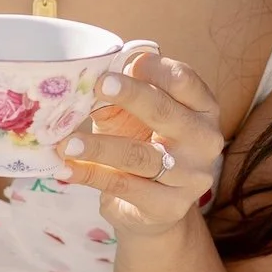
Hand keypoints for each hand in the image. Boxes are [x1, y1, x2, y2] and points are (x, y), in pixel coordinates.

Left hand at [60, 48, 223, 238]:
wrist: (149, 206)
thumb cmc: (141, 143)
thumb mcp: (132, 114)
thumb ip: (120, 92)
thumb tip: (92, 72)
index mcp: (203, 108)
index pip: (184, 81)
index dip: (153, 70)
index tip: (121, 65)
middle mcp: (205, 140)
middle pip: (166, 113)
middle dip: (131, 96)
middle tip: (99, 85)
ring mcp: (192, 177)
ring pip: (140, 156)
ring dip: (99, 147)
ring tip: (67, 143)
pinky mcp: (170, 206)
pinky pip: (124, 187)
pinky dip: (91, 176)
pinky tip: (66, 169)